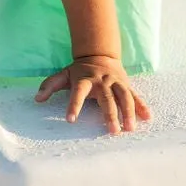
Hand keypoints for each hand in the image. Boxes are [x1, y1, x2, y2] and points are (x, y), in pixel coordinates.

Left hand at [35, 55, 151, 135]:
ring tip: (130, 129)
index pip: (78, 93)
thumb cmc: (79, 71)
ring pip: (124, 97)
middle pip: (106, 99)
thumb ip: (50, 85)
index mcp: (85, 80)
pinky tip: (147, 117)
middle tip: (112, 131)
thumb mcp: (63, 75)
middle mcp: (102, 82)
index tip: (70, 120)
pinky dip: (141, 106)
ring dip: (128, 112)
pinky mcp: (126, 85)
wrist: (100, 55)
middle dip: (110, 114)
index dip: (73, 105)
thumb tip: (37, 99)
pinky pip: (135, 96)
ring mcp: (116, 83)